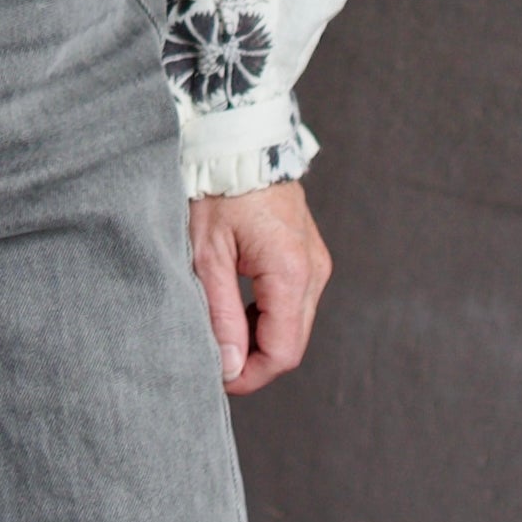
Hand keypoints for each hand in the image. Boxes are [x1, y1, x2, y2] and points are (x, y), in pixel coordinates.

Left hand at [187, 179, 331, 394]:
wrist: (239, 143)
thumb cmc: (217, 191)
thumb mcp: (206, 257)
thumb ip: (221, 315)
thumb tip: (230, 367)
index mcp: (290, 273)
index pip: (282, 352)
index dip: (250, 376)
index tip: (216, 378)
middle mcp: (314, 270)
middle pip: (291, 343)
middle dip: (253, 360)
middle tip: (212, 358)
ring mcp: (315, 262)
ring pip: (293, 325)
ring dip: (259, 339)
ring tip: (219, 330)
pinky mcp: (309, 256)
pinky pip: (294, 303)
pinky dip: (267, 317)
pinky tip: (237, 310)